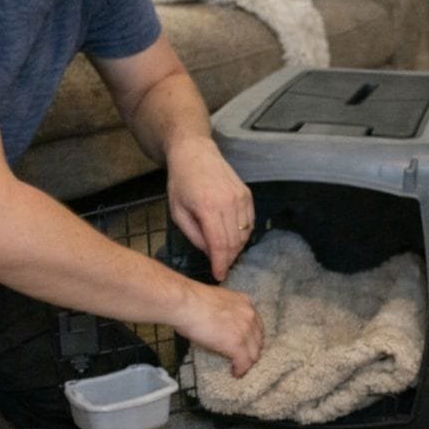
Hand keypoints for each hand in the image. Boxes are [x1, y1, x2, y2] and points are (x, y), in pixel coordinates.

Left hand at [166, 137, 254, 281]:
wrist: (194, 153)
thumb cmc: (181, 182)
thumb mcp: (178, 212)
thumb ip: (195, 236)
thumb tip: (211, 254)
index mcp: (208, 208)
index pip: (220, 244)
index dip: (221, 264)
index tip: (219, 275)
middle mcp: (229, 203)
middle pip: (235, 242)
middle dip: (229, 259)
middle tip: (221, 267)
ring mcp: (241, 198)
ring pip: (245, 234)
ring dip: (236, 248)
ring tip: (225, 254)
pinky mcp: (247, 195)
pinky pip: (250, 222)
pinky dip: (243, 235)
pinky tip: (232, 238)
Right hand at [174, 278, 263, 377]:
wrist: (185, 304)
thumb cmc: (191, 301)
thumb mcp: (216, 302)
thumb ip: (224, 312)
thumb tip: (220, 325)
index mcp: (244, 302)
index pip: (255, 324)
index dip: (250, 336)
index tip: (244, 343)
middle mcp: (249, 315)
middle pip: (258, 339)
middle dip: (251, 349)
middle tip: (243, 357)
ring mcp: (245, 330)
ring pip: (254, 353)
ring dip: (247, 362)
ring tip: (239, 367)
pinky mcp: (237, 344)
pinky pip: (244, 362)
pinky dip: (240, 370)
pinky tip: (235, 373)